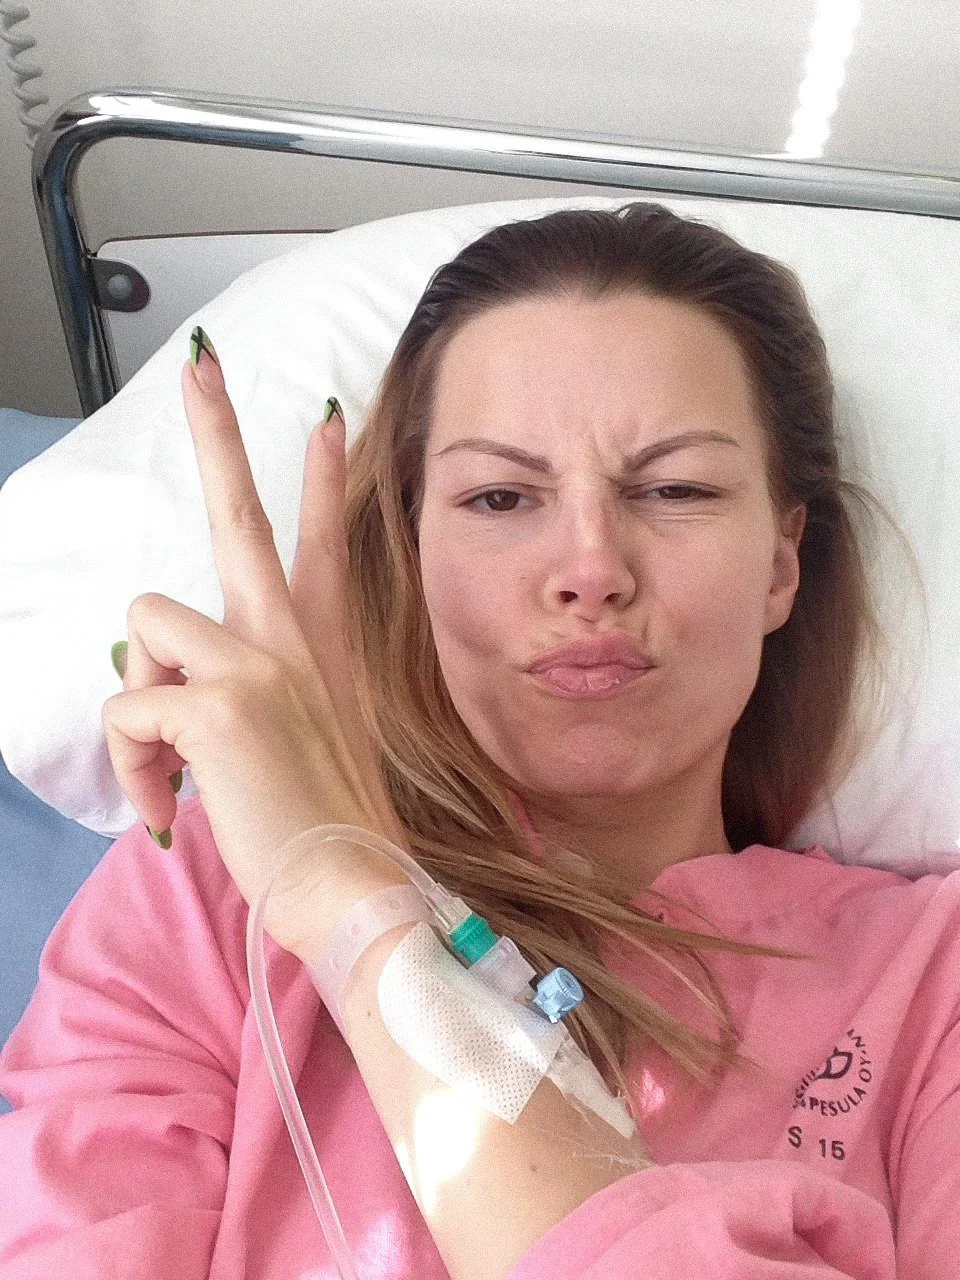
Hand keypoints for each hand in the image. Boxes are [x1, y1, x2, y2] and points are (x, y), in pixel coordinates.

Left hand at [102, 329, 406, 956]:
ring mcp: (260, 664)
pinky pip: (129, 710)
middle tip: (203, 364)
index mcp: (316, 654)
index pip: (321, 544)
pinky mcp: (219, 704)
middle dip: (219, 432)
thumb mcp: (298, 750)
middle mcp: (291, 644)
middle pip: (242, 514)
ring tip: (169, 773)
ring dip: (138, 701)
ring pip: (145, 626)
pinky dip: (133, 772)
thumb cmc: (319, 828)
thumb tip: (167, 686)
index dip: (322, 479)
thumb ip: (248, 699)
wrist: (352, 888)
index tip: (327, 417)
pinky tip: (170, 813)